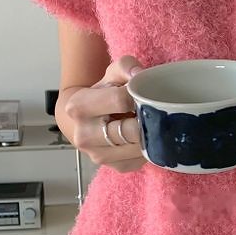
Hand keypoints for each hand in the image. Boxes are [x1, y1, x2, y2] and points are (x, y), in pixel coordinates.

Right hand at [64, 55, 146, 172]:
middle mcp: (85, 136)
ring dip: (152, 134)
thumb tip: (141, 74)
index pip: (121, 101)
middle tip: (156, 111)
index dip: (138, 95)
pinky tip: (147, 135)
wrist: (86, 121)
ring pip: (140, 148)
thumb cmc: (102, 94)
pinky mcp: (116, 167)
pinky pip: (143, 158)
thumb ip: (126, 67)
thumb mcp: (111, 74)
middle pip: (132, 130)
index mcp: (79, 107)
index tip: (144, 94)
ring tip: (153, 122)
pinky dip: (150, 146)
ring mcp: (99, 156)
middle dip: (148, 119)